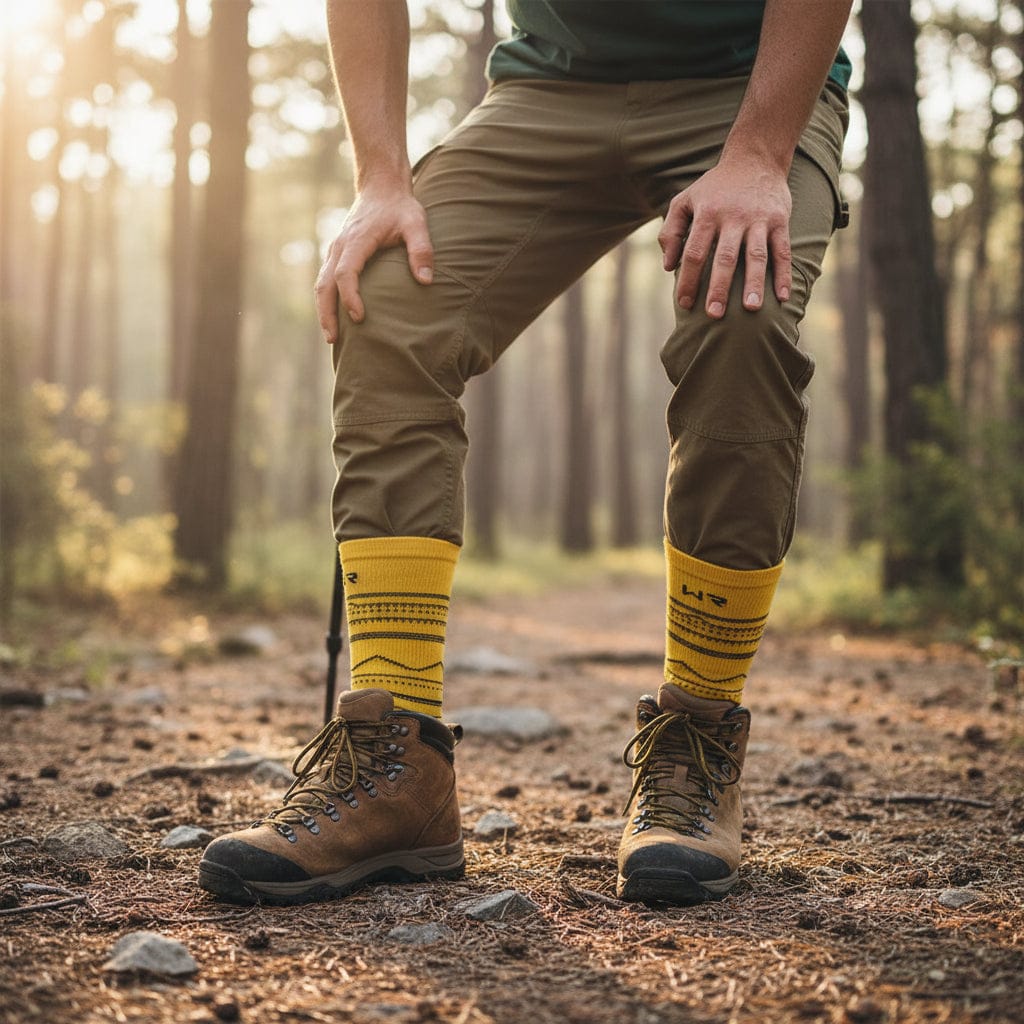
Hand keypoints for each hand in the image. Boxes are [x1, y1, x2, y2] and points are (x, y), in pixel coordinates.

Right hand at [315, 182, 433, 341]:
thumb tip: (425, 281)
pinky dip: (327, 300)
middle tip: (334, 339)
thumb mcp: (417, 223)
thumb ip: (422, 250)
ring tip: (332, 337)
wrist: (382, 188)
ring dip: (323, 310)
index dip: (350, 296)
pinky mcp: (337, 255)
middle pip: (325, 283)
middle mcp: (340, 245)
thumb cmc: (401, 208)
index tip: (359, 317)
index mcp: (357, 239)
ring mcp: (335, 250)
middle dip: (327, 312)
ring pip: (321, 283)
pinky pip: (326, 280)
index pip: (346, 272)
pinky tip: (335, 319)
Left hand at [659, 154, 792, 318]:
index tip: (684, 304)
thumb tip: (668, 266)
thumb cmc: (714, 188)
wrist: (754, 158)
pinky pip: (783, 250)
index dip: (688, 279)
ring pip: (756, 255)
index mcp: (707, 214)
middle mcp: (733, 217)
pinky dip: (784, 274)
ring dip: (753, 283)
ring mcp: (758, 219)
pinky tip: (783, 297)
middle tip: (713, 315)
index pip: (694, 252)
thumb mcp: (685, 201)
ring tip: (750, 309)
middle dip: (718, 287)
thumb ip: (671, 231)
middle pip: (725, 257)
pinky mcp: (780, 220)